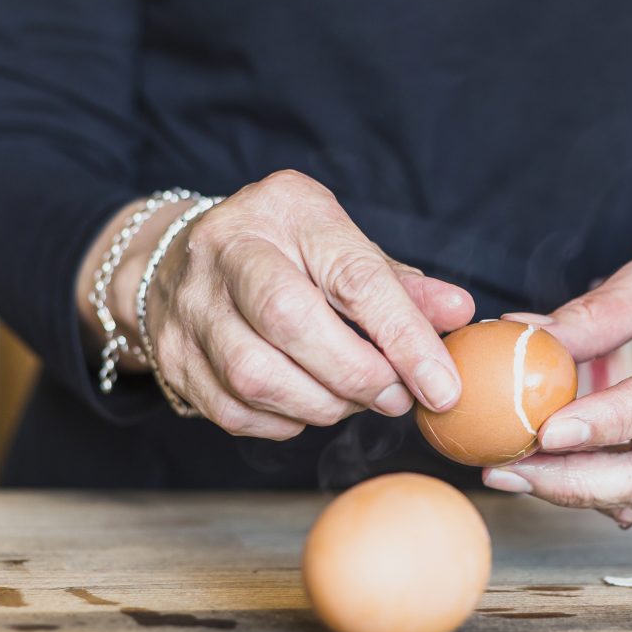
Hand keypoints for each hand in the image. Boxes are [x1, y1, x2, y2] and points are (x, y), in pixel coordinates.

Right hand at [82, 171, 473, 437]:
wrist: (181, 260)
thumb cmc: (286, 253)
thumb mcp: (344, 247)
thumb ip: (401, 286)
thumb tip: (458, 313)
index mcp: (285, 208)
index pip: (353, 277)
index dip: (404, 338)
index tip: (442, 387)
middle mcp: (226, 248)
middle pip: (291, 322)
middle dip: (357, 375)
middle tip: (395, 398)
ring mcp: (190, 304)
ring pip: (256, 375)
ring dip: (322, 405)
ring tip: (354, 400)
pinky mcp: (172, 356)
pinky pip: (234, 411)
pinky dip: (284, 422)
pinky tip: (308, 406)